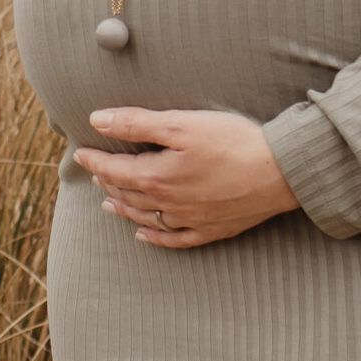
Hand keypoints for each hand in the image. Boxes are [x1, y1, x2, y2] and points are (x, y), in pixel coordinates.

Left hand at [72, 107, 299, 248]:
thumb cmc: (232, 142)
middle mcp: (168, 204)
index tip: (81, 153)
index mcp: (157, 177)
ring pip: (145, 217)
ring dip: (123, 208)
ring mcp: (189, 220)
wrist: (279, 172)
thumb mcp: (181, 124)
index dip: (95, 160)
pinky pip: (173, 239)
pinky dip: (154, 238)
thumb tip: (97, 120)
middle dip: (108, 182)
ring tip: (108, 202)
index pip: (114, 170)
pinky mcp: (211, 229)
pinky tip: (143, 235)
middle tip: (95, 172)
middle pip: (128, 194)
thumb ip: (137, 123)